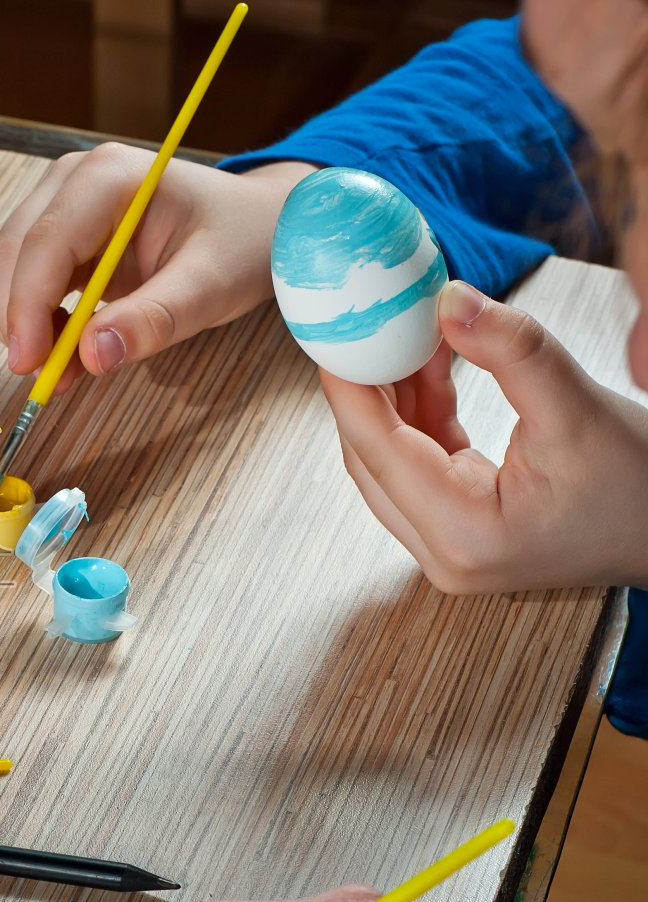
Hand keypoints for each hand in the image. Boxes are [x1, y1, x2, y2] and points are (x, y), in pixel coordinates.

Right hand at [0, 144, 313, 388]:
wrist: (255, 224)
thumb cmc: (240, 243)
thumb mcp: (212, 285)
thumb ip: (154, 319)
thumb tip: (93, 355)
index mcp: (109, 178)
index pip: (43, 243)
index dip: (26, 308)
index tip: (31, 365)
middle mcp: (73, 180)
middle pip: (9, 253)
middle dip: (17, 320)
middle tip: (49, 377)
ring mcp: (59, 201)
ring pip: (3, 266)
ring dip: (20, 322)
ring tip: (66, 363)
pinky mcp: (57, 229)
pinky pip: (19, 276)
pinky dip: (29, 318)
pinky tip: (67, 341)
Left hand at [321, 280, 647, 592]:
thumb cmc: (644, 489)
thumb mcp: (579, 410)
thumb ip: (511, 351)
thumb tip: (447, 300)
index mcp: (463, 534)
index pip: (375, 450)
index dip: (348, 385)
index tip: (334, 332)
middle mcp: (442, 551)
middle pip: (371, 457)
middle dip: (365, 386)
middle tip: (361, 321)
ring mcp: (447, 544)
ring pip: (391, 458)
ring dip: (393, 395)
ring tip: (399, 330)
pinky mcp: (458, 527)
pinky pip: (419, 462)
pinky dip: (420, 412)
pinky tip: (427, 360)